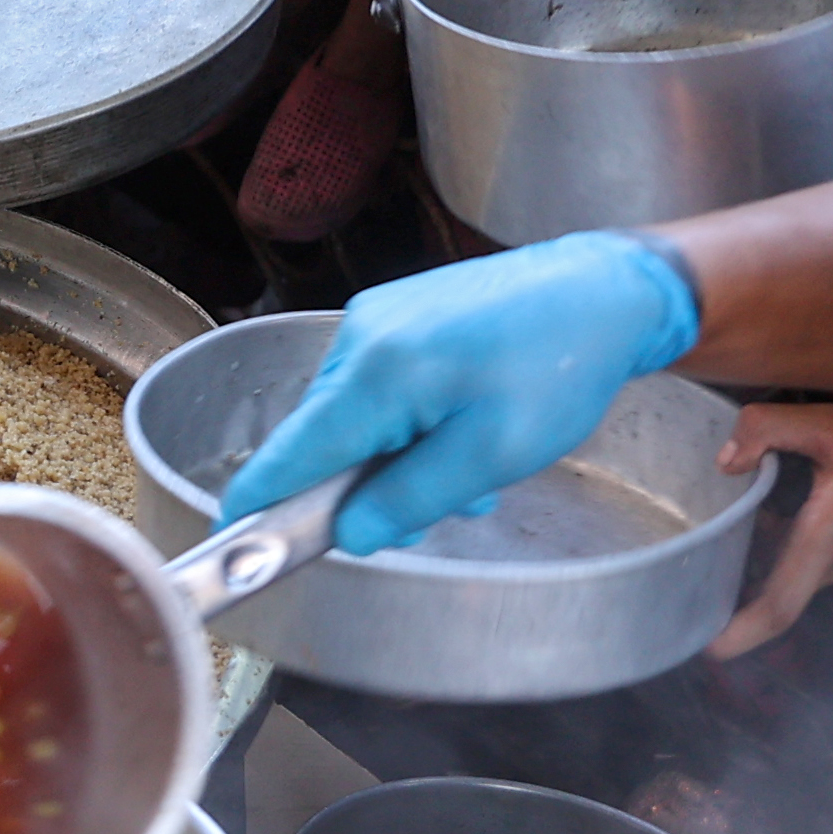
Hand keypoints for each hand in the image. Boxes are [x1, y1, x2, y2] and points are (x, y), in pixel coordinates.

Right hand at [218, 231, 703, 554]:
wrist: (601, 291)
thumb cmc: (558, 368)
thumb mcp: (491, 454)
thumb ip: (410, 497)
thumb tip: (350, 534)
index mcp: (377, 371)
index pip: (291, 453)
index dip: (259, 504)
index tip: (231, 543)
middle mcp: (361, 337)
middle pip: (323, 441)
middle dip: (365, 489)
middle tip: (440, 509)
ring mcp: (376, 319)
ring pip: (354, 418)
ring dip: (396, 458)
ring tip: (471, 465)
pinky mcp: (396, 314)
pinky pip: (377, 387)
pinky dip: (407, 423)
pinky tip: (461, 429)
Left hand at [707, 403, 832, 655]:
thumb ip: (773, 429)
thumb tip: (724, 461)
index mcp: (826, 540)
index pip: (779, 606)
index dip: (741, 634)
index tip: (704, 650)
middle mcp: (832, 564)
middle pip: (769, 597)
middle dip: (723, 599)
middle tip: (673, 588)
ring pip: (783, 578)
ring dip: (744, 571)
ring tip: (693, 548)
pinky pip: (801, 562)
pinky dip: (769, 551)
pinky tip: (745, 514)